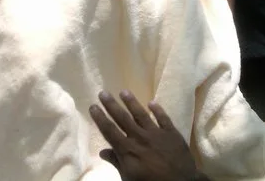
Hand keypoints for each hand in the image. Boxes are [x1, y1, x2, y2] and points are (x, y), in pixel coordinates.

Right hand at [89, 90, 203, 180]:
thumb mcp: (129, 179)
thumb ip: (117, 163)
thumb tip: (102, 152)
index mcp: (128, 150)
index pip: (110, 131)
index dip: (100, 118)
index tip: (93, 106)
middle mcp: (140, 137)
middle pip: (123, 119)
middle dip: (111, 105)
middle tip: (103, 93)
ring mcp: (156, 133)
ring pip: (141, 114)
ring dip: (132, 102)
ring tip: (124, 91)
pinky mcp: (172, 133)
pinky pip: (163, 118)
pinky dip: (158, 110)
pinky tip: (152, 102)